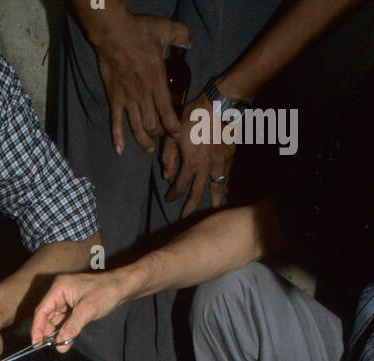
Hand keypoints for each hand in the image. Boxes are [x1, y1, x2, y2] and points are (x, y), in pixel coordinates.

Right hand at [30, 271, 129, 347]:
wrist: (124, 287)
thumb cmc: (106, 292)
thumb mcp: (87, 311)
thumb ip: (71, 328)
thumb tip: (59, 346)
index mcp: (59, 288)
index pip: (41, 310)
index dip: (37, 328)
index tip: (36, 344)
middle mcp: (60, 292)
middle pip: (46, 315)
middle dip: (47, 331)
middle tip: (48, 347)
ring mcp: (67, 298)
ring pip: (55, 319)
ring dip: (56, 332)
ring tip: (59, 344)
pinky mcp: (74, 305)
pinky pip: (64, 320)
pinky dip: (64, 330)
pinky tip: (65, 340)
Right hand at [92, 13, 191, 154]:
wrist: (113, 33)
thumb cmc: (139, 31)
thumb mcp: (165, 29)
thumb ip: (181, 35)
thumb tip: (189, 42)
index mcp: (157, 82)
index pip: (167, 113)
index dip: (173, 127)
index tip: (177, 133)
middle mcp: (143, 95)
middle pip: (152, 125)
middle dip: (159, 134)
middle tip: (163, 136)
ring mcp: (127, 99)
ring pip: (137, 128)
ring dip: (143, 141)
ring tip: (148, 149)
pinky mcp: (114, 98)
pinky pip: (115, 122)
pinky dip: (117, 137)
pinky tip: (119, 150)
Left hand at [161, 92, 234, 216]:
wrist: (220, 106)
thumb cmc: (193, 117)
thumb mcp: (173, 134)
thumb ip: (168, 156)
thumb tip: (166, 176)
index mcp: (191, 163)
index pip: (179, 187)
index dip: (173, 195)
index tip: (168, 200)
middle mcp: (206, 168)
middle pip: (197, 194)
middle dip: (190, 207)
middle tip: (186, 218)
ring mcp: (220, 164)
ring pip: (217, 187)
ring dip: (214, 201)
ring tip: (214, 211)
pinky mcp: (230, 157)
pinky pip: (228, 175)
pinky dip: (226, 184)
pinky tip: (225, 190)